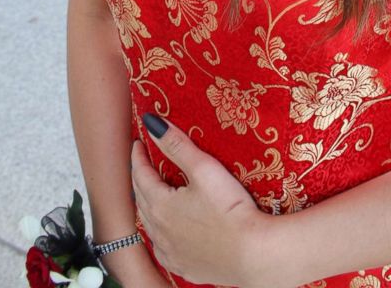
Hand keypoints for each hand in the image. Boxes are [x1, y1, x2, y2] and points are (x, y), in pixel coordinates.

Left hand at [131, 115, 274, 287]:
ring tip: (150, 193)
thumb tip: (152, 123)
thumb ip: (177, 145)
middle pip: (141, 199)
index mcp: (160, 205)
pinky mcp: (184, 267)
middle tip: (143, 163)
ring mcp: (170, 252)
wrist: (252, 254)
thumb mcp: (204, 169)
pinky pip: (161, 248)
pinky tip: (164, 233)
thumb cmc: (230, 210)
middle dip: (140, 178)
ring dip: (146, 206)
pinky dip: (158, 234)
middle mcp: (159, 231)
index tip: (138, 144)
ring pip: (149, 225)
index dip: (139, 157)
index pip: (141, 175)